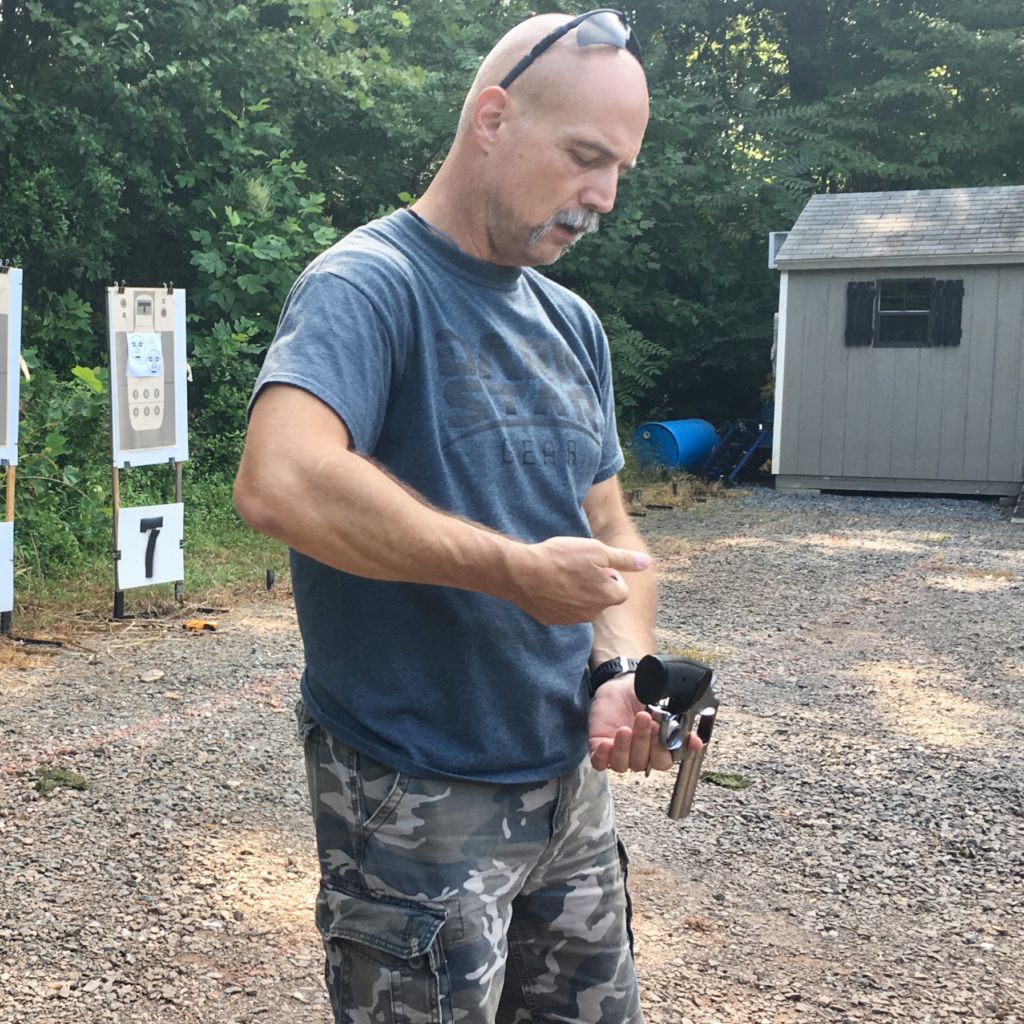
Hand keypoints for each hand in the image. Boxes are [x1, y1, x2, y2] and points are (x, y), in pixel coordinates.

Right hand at [506, 537, 649, 626]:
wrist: (523, 572)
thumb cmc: (562, 558)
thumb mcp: (598, 551)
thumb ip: (624, 559)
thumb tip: (646, 562)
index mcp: (608, 596)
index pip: (621, 589)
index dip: (611, 575)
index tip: (596, 565)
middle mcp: (592, 613)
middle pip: (601, 599)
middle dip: (594, 585)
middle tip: (577, 567)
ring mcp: (571, 619)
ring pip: (582, 606)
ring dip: (577, 593)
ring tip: (561, 575)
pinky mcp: (552, 620)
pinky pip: (562, 611)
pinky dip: (559, 600)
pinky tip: (549, 585)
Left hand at [587, 675, 701, 772]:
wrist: (621, 684)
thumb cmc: (643, 697)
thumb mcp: (664, 707)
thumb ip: (680, 726)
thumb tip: (697, 743)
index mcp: (656, 749)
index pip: (663, 761)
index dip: (660, 748)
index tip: (660, 728)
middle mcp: (638, 755)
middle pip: (642, 762)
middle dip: (643, 741)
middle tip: (644, 720)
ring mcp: (618, 753)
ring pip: (622, 764)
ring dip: (624, 747)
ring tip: (625, 728)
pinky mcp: (599, 747)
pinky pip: (599, 762)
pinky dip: (602, 756)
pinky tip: (606, 743)